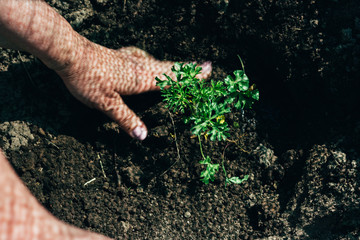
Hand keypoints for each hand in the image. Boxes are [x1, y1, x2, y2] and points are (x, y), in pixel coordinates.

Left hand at [55, 44, 211, 139]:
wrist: (70, 54)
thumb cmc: (88, 79)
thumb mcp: (107, 104)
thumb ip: (127, 120)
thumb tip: (143, 136)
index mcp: (141, 79)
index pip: (171, 80)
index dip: (190, 79)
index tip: (208, 73)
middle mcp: (140, 67)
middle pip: (170, 68)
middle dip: (189, 69)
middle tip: (207, 66)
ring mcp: (130, 59)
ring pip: (159, 63)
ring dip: (175, 65)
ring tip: (186, 66)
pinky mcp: (121, 56)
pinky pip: (146, 59)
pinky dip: (155, 61)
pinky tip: (149, 59)